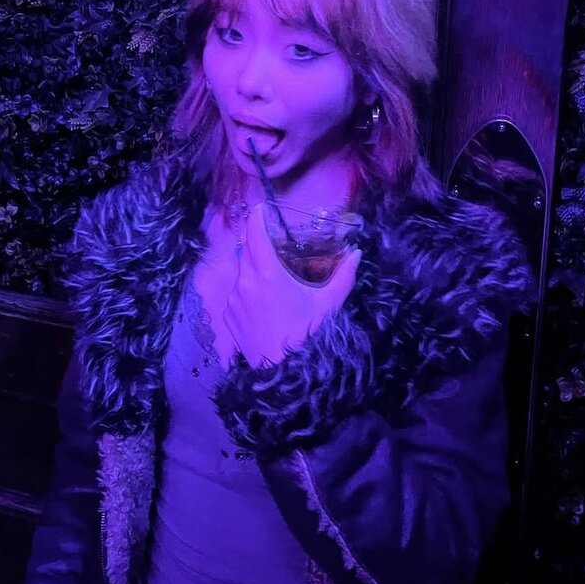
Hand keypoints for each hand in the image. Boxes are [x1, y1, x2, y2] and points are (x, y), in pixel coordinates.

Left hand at [222, 202, 360, 367]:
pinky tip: (262, 305)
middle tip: (271, 243)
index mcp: (267, 273)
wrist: (284, 375)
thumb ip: (344, 275)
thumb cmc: (308, 335)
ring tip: (270, 278)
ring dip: (251, 268)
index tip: (261, 208)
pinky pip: (235, 295)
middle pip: (245, 250)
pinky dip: (246, 292)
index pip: (255, 234)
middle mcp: (245, 282)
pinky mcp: (228, 318)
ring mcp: (233, 300)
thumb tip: (357, 254)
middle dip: (257, 243)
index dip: (257, 217)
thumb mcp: (329, 304)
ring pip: (239, 273)